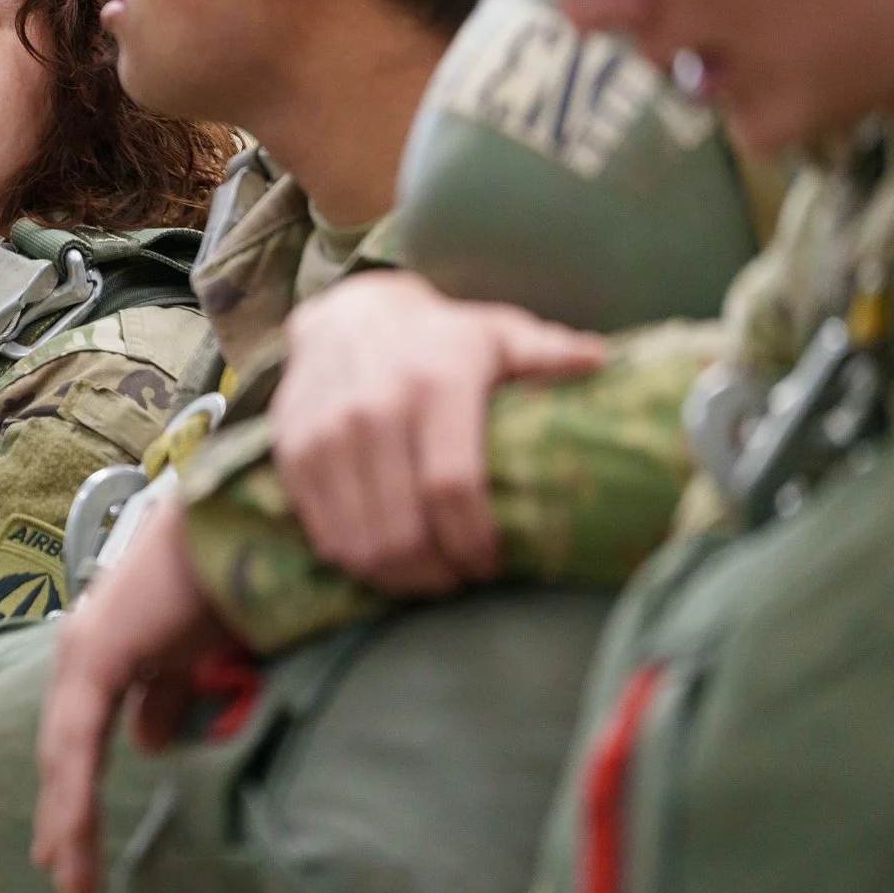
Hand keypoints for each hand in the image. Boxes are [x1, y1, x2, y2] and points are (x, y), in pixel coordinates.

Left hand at [33, 493, 227, 892]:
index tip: (70, 846)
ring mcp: (86, 648)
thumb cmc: (230, 576)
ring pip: (64, 751)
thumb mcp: (198, 654)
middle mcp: (84, 646)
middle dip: (62, 814)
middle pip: (64, 748)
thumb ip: (167, 693)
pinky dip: (73, 792)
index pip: (82, 733)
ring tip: (66, 876)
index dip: (75, 789)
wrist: (240, 523)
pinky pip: (79, 738)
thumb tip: (148, 743)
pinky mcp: (98, 653)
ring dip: (65, 817)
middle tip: (62, 877)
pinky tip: (69, 836)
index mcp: (107, 647)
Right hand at [272, 271, 605, 596]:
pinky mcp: (293, 452)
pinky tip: (383, 558)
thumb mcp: (497, 333)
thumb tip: (600, 361)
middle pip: (403, 529)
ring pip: (360, 542)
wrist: (348, 313)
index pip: (452, 487)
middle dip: (437, 573)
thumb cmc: (439, 338)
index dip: (473, 541)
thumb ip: (546, 352)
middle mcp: (373, 407)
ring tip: (425, 576)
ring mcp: (325, 433)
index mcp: (435, 382)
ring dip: (397, 577)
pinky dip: (355, 560)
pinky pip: (324, 533)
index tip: (490, 564)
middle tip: (459, 579)